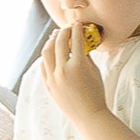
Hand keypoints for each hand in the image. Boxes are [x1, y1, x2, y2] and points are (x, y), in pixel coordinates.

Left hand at [37, 20, 115, 134]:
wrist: (88, 116)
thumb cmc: (96, 94)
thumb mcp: (95, 72)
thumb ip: (85, 56)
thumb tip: (79, 44)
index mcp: (78, 66)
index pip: (75, 40)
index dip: (77, 29)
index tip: (78, 23)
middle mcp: (63, 70)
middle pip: (59, 42)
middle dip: (63, 32)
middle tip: (67, 28)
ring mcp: (53, 78)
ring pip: (46, 52)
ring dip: (51, 41)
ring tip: (56, 37)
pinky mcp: (48, 85)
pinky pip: (43, 66)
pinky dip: (46, 56)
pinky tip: (51, 52)